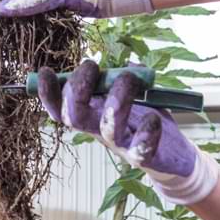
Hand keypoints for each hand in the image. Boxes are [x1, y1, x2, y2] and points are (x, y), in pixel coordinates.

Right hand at [39, 60, 218, 204]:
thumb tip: (123, 61)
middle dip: (76, 89)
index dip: (48, 93)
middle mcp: (99, 130)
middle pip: (73, 117)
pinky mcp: (143, 156)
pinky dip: (147, 133)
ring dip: (116, 100)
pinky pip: (140, 148)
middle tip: (91, 66)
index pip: (60, 108)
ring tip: (129, 79)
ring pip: (106, 128)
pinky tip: (154, 118)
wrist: (174, 158)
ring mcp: (120, 145)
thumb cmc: (147, 122)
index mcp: (92, 115)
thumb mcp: (132, 95)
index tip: (45, 71)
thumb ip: (123, 78)